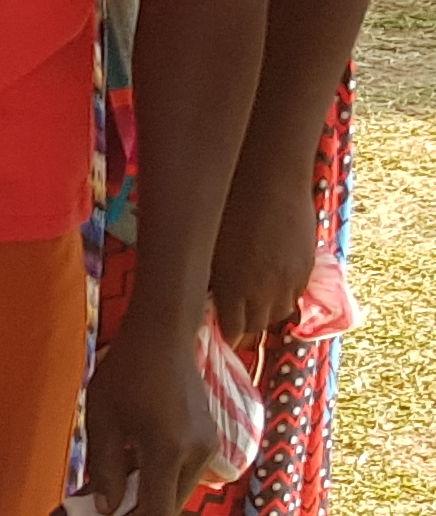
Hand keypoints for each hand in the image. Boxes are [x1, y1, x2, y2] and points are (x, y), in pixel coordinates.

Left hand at [80, 318, 230, 515]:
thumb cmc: (125, 373)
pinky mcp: (211, 437)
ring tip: (118, 511)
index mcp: (167, 450)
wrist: (164, 337)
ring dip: (153, 506)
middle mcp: (197, 453)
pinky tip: (136, 480)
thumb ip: (105, 467)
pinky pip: (186, 475)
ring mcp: (210, 445)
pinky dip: (163, 486)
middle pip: (171, 508)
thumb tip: (108, 509)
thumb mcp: (101, 421)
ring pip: (181, 494)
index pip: (154, 512)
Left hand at [208, 171, 320, 353]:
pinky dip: (285, 295)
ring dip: (267, 312)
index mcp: (234, 288)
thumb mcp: (209, 249)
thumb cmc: (226, 208)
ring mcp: (290, 279)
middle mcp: (265, 290)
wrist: (270, 181)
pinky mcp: (307, 266)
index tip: (219, 331)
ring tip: (254, 301)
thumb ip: (211, 279)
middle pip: (258, 326)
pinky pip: (297, 294)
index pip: (234, 330)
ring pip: (281, 313)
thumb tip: (207, 298)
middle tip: (235, 320)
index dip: (227, 334)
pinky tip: (273, 284)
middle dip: (245, 326)